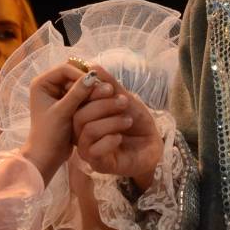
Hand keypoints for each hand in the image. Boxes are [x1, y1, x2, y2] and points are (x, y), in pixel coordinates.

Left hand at [20, 63, 104, 184]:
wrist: (47, 155)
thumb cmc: (49, 135)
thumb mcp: (63, 113)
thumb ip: (77, 94)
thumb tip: (92, 76)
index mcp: (41, 83)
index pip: (65, 69)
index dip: (81, 74)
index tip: (96, 83)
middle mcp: (48, 85)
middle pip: (73, 74)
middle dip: (88, 81)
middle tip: (105, 89)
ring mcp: (58, 93)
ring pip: (79, 84)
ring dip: (91, 89)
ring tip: (106, 95)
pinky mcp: (67, 102)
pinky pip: (81, 94)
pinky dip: (90, 97)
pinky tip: (102, 102)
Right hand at [73, 66, 162, 188]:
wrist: (152, 144)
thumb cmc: (136, 121)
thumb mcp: (125, 98)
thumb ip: (110, 85)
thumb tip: (93, 65)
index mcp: (85, 114)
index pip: (77, 101)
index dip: (90, 91)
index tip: (111, 87)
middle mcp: (81, 132)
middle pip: (79, 115)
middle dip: (103, 105)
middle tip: (124, 102)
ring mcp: (88, 149)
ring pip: (87, 131)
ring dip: (111, 122)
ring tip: (128, 120)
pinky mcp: (98, 163)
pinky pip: (94, 150)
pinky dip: (109, 140)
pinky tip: (120, 137)